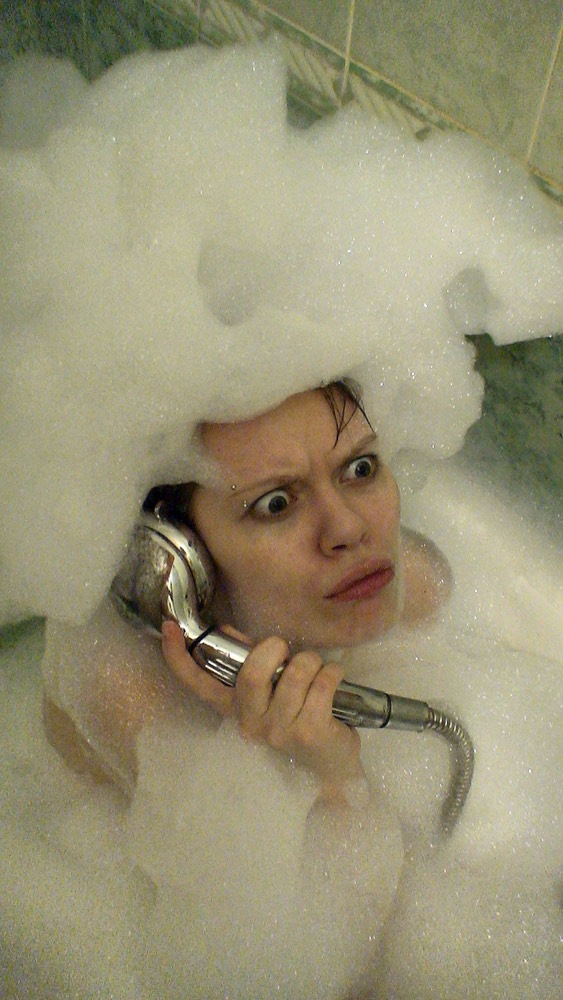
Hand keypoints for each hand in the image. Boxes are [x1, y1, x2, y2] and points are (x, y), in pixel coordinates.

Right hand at [161, 622, 363, 795]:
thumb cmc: (299, 722)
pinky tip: (333, 681)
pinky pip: (323, 682)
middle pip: (253, 673)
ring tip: (317, 672)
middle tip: (286, 653)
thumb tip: (226, 632)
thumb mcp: (269, 695)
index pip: (199, 684)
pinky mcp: (310, 731)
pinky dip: (332, 672)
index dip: (180, 657)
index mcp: (235, 709)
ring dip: (312, 661)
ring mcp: (279, 730)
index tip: (168, 629)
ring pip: (297, 671)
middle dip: (275, 648)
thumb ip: (249, 664)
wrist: (330, 771)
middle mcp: (251, 722)